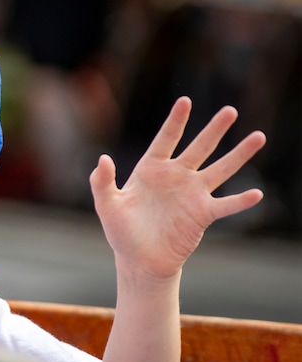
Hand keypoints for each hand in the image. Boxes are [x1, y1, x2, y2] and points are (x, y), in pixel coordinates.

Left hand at [89, 96, 265, 279]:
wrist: (139, 260)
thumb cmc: (121, 231)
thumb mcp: (107, 205)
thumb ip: (102, 182)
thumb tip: (103, 159)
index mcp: (151, 169)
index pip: (166, 139)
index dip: (176, 121)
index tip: (185, 101)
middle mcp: (175, 177)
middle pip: (199, 147)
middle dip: (214, 129)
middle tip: (230, 110)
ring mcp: (192, 194)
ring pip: (220, 169)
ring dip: (238, 155)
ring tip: (259, 137)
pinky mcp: (202, 214)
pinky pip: (225, 205)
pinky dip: (240, 201)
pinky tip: (256, 194)